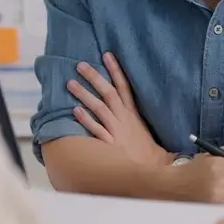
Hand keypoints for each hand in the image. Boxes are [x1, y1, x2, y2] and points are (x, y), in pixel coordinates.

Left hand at [69, 52, 170, 166]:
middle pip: (108, 93)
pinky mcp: (111, 144)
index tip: (106, 54)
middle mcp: (124, 118)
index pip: (124, 86)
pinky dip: (87, 119)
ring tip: (70, 83)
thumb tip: (118, 102)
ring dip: (85, 94)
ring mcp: (117, 130)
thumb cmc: (145, 150)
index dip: (115, 70)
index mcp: (132, 113)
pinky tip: (75, 110)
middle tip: (80, 65)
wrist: (153, 168)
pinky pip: (97, 129)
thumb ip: (129, 114)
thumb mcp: (140, 127)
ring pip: (100, 108)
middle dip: (95, 77)